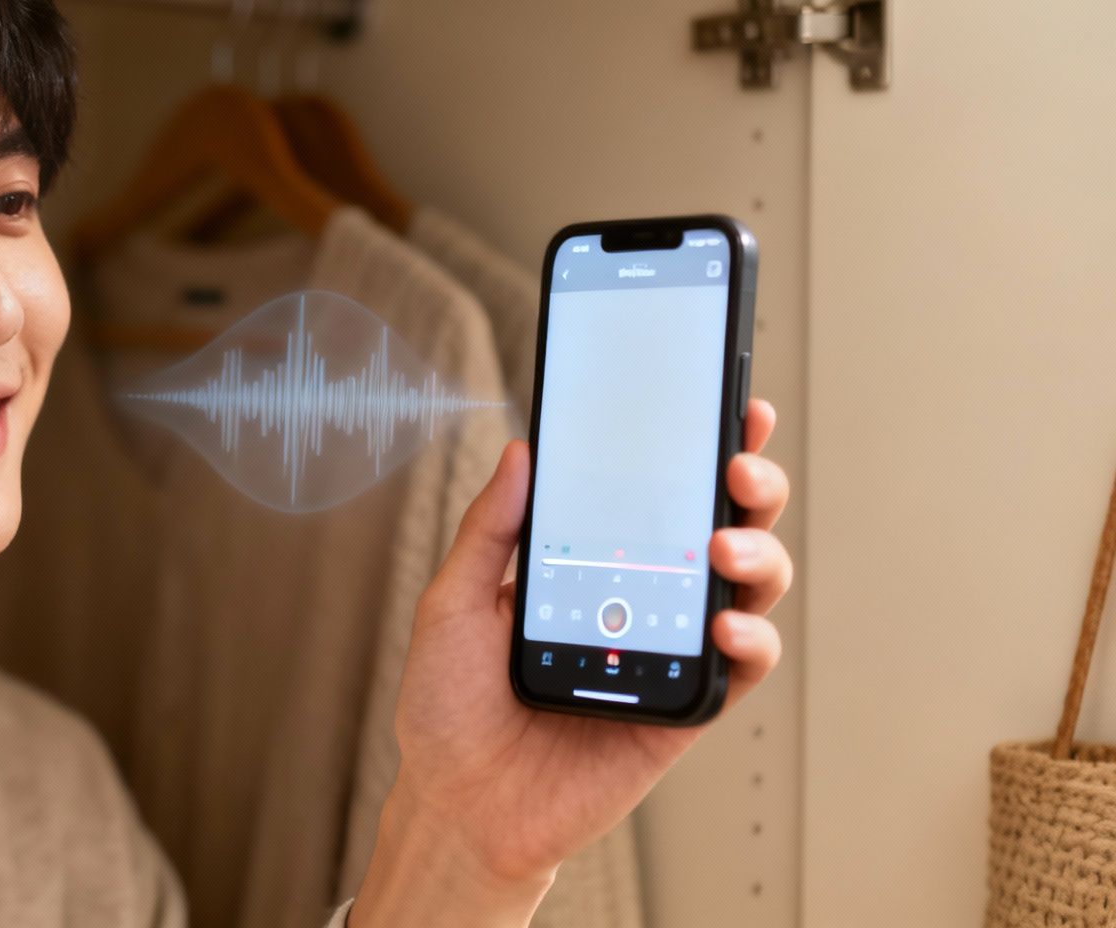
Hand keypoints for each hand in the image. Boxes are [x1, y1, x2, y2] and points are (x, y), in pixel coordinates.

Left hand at [350, 400, 792, 925]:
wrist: (456, 804)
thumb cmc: (450, 706)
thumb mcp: (453, 602)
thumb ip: (490, 530)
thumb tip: (520, 450)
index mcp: (594, 563)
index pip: (657, 493)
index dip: (698, 448)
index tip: (726, 403)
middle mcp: (644, 599)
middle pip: (723, 525)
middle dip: (750, 483)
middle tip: (737, 463)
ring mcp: (671, 650)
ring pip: (749, 586)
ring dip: (756, 552)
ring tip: (723, 544)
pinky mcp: (686, 708)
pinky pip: (742, 666)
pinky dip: (751, 637)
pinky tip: (726, 622)